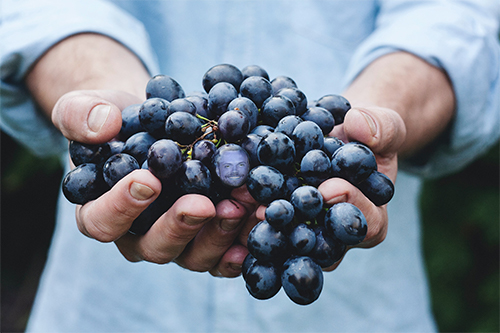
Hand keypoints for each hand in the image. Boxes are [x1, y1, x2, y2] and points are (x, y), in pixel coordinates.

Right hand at [52, 89, 251, 276]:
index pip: (102, 221)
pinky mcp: (208, 238)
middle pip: (155, 247)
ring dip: (221, 233)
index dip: (122, 207)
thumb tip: (103, 125)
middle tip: (203, 204)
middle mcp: (139, 236)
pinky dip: (244, 242)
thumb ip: (81, 115)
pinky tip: (261, 223)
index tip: (148, 180)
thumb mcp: (86, 107)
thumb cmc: (116, 121)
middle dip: (180, 226)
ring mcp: (178, 241)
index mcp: (101, 212)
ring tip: (242, 205)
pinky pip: (225, 253)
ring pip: (195, 255)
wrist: (154, 123)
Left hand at [224, 105, 405, 272]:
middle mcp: (335, 236)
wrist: (339, 137)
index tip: (329, 187)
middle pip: (319, 243)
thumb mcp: (383, 126)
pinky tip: (226, 199)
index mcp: (369, 219)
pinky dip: (244, 213)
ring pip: (285, 240)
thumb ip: (381, 127)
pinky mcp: (278, 222)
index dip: (350, 206)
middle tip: (271, 209)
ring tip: (241, 204)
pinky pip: (263, 225)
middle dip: (295, 225)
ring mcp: (304, 232)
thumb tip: (358, 125)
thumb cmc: (366, 136)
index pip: (365, 223)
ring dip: (262, 225)